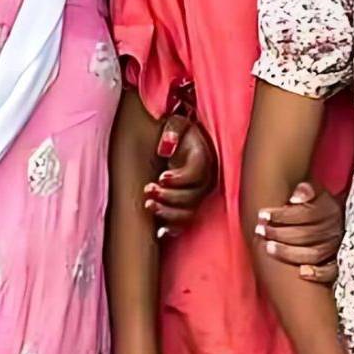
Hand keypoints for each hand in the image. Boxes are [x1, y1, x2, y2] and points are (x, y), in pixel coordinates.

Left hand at [146, 115, 216, 232]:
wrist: (182, 143)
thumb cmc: (177, 133)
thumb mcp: (176, 122)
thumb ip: (172, 129)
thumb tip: (166, 147)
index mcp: (204, 159)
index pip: (197, 174)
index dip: (180, 179)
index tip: (161, 177)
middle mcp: (205, 180)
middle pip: (193, 197)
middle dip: (169, 197)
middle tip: (149, 190)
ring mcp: (198, 195)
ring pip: (189, 213)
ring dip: (168, 214)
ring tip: (149, 205)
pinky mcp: (189, 206)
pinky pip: (185, 222)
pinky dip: (172, 228)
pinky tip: (158, 230)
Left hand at [256, 182, 344, 282]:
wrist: (329, 219)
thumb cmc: (314, 206)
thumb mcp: (312, 193)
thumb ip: (305, 190)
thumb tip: (295, 197)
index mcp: (331, 209)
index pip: (307, 214)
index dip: (283, 215)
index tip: (262, 215)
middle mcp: (336, 229)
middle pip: (308, 235)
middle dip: (280, 233)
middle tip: (260, 231)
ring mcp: (337, 247)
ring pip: (315, 254)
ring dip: (289, 252)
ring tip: (268, 248)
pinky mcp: (336, 263)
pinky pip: (331, 272)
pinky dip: (318, 274)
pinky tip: (301, 273)